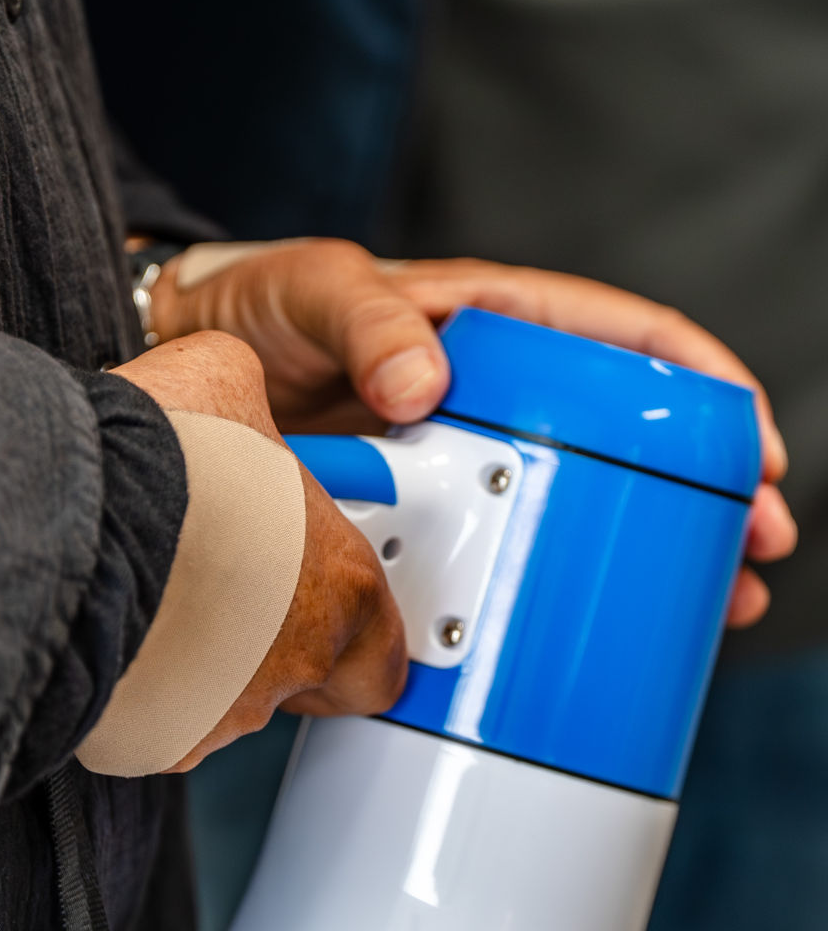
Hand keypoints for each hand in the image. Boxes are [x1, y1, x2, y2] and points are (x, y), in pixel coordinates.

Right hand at [111, 331, 405, 769]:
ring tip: (153, 592)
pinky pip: (157, 718)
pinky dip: (139, 682)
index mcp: (341, 583)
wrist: (71, 519)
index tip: (322, 594)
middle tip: (227, 584)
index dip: (354, 626)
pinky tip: (114, 628)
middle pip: (304, 675)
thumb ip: (251, 406)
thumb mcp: (226, 380)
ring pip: (227, 698)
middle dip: (268, 635)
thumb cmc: (161, 458)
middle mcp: (297, 658)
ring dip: (199, 655)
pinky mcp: (158, 737)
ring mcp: (229, 708)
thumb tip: (230, 400)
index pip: (384, 647)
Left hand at [150, 241, 796, 626]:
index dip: (702, 388)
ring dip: (643, 562)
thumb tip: (427, 384)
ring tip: (709, 611)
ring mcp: (457, 470)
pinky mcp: (413, 525)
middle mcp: (490, 402)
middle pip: (623, 447)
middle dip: (702, 499)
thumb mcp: (315, 287)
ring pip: (574, 515)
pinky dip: (537, 601)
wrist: (177, 366)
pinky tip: (567, 643)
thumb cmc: (254, 308)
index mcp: (492, 327)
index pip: (626, 344)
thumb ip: (371, 319)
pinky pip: (492, 562)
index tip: (751, 443)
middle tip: (753, 554)